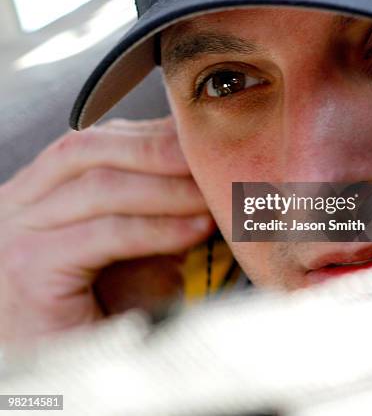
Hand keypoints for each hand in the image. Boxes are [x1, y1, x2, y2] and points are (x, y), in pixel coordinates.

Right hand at [0, 117, 214, 343]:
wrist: (59, 376)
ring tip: (211, 196)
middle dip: (158, 149)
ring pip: (101, 187)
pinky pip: (106, 234)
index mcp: (37, 189)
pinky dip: (158, 229)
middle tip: (208, 156)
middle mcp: (19, 201)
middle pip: (92, 148)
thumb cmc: (96, 310)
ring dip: (167, 189)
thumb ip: (151, 209)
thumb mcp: (128, 247)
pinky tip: (195, 231)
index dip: (150, 135)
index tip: (198, 140)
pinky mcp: (29, 268)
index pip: (95, 141)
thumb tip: (198, 174)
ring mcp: (17, 232)